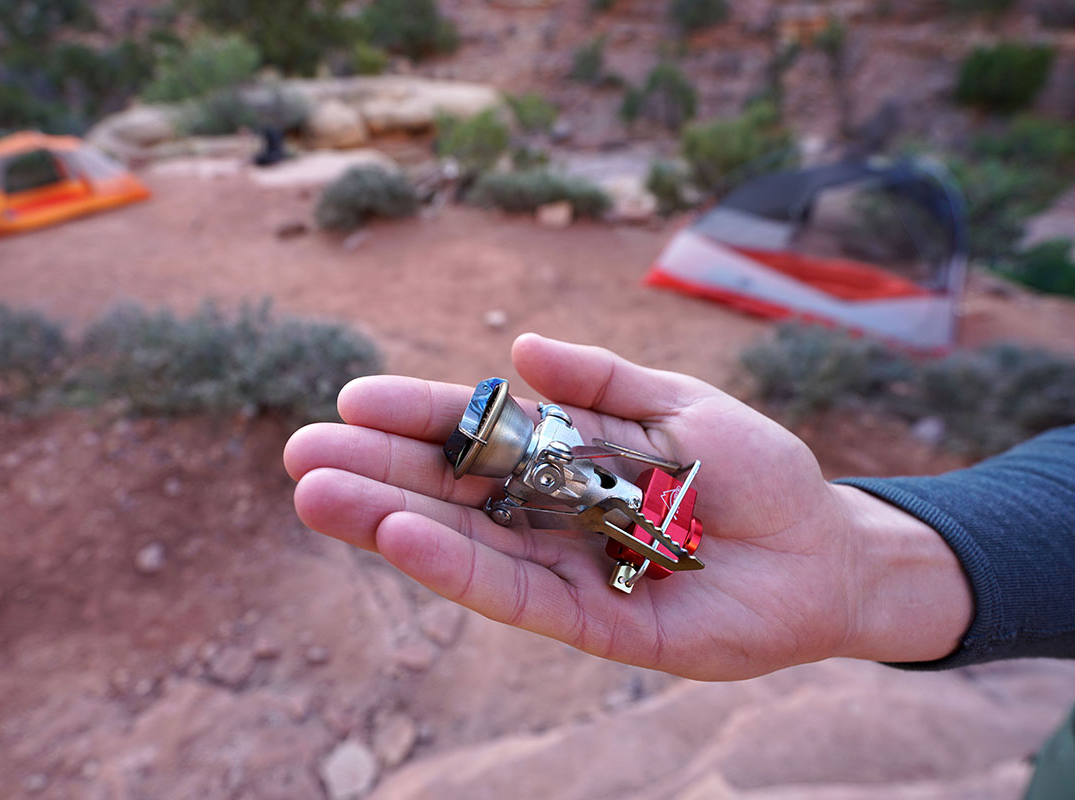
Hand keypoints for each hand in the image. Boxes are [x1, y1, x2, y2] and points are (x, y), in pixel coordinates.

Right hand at [284, 334, 971, 679]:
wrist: (827, 551)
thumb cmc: (757, 473)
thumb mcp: (681, 405)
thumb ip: (604, 382)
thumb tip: (518, 348)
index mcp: (566, 459)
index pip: (478, 436)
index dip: (419, 417)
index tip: (352, 398)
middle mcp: (552, 516)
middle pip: (453, 494)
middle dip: (377, 473)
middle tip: (297, 455)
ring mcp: (570, 571)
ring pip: (469, 547)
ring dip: (394, 524)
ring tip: (321, 498)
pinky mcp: (598, 624)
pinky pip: (521, 598)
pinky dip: (461, 571)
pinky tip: (404, 541)